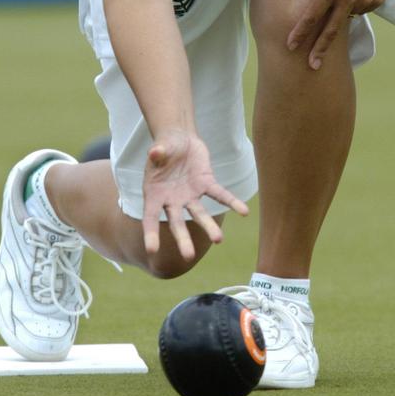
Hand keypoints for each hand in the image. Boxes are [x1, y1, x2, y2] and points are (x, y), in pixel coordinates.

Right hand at [142, 129, 247, 260]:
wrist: (179, 139)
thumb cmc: (164, 148)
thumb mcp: (158, 149)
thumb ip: (157, 152)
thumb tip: (155, 153)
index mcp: (154, 195)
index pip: (150, 217)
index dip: (151, 233)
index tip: (152, 250)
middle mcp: (172, 200)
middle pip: (177, 222)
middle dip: (183, 238)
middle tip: (189, 256)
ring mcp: (190, 194)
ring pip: (199, 213)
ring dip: (209, 225)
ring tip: (218, 239)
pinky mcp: (206, 183)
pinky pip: (219, 194)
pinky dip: (232, 202)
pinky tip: (244, 211)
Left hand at [283, 0, 394, 69]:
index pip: (312, 16)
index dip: (300, 32)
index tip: (290, 45)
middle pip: (331, 30)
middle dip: (320, 50)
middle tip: (312, 65)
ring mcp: (365, 1)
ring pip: (349, 15)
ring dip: (343, 11)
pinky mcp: (378, 0)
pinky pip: (363, 8)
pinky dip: (357, 3)